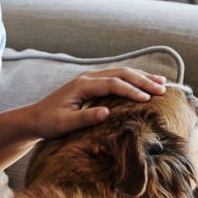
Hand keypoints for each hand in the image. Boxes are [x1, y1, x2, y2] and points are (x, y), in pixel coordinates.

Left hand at [25, 68, 167, 139]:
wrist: (34, 118)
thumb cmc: (48, 123)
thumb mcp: (64, 124)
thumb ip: (85, 118)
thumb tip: (107, 113)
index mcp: (81, 86)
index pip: (112, 84)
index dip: (131, 90)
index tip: (147, 98)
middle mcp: (86, 78)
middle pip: (120, 74)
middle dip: (142, 80)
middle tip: (163, 89)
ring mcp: (89, 80)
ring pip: (120, 73)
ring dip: (141, 77)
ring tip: (162, 83)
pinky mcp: (91, 85)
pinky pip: (116, 78)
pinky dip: (132, 79)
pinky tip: (145, 83)